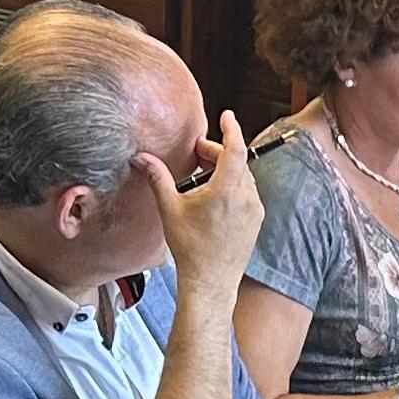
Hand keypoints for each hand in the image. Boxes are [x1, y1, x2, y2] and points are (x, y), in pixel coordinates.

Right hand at [137, 110, 266, 292]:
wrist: (210, 282)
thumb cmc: (189, 248)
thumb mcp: (170, 210)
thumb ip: (158, 179)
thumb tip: (141, 158)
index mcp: (226, 191)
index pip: (235, 149)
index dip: (231, 129)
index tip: (227, 116)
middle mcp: (246, 198)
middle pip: (237, 162)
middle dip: (218, 152)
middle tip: (197, 153)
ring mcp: (255, 210)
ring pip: (243, 178)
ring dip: (226, 170)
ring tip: (203, 175)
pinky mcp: (256, 221)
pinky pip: (247, 193)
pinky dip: (233, 186)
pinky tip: (214, 195)